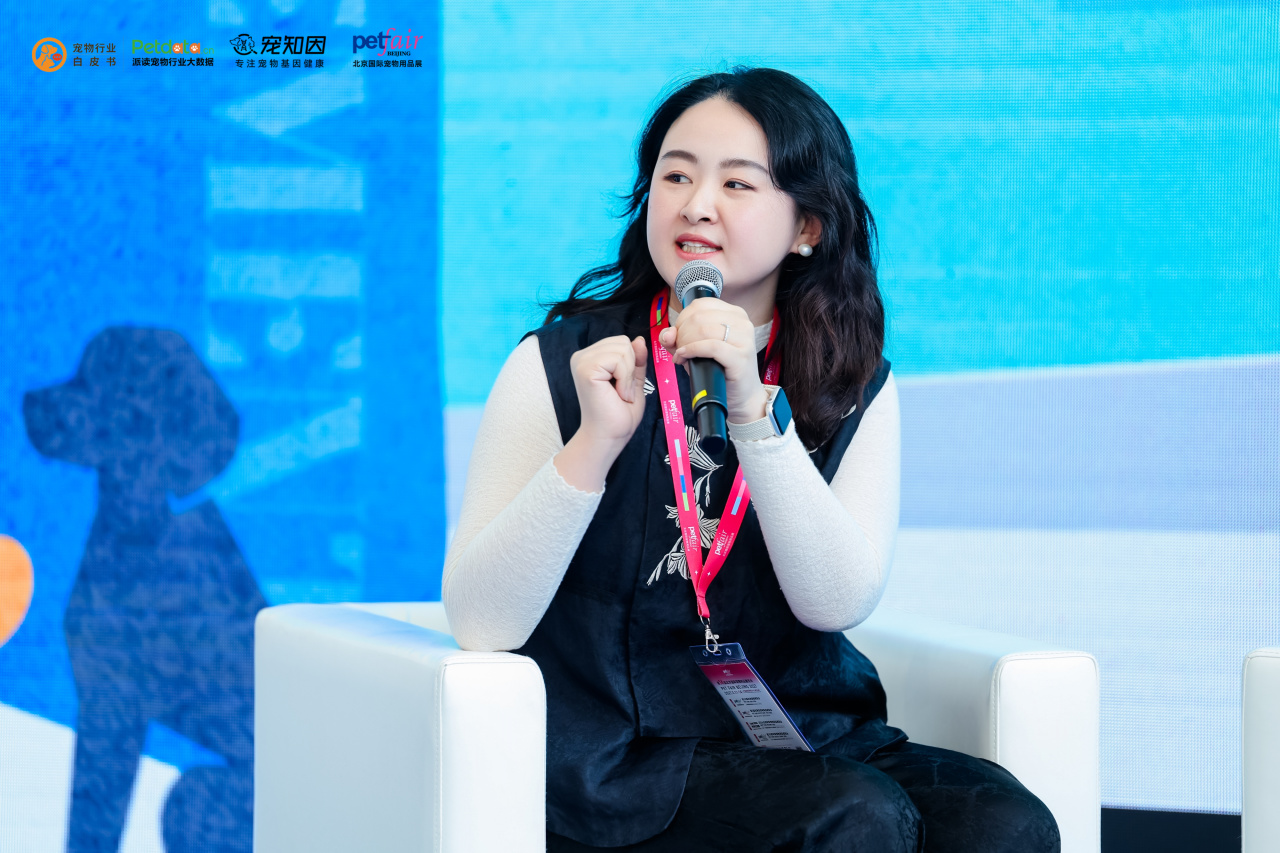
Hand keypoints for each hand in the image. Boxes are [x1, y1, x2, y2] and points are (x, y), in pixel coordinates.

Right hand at [555, 336, 648, 492]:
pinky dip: (624, 379)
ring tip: (619, 394)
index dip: (631, 364)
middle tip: (621, 392)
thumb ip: (636, 360)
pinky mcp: (585, 369)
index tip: (622, 388)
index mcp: (591, 357)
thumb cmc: (619, 414)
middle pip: (623, 342)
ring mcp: (581, 361)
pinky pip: (619, 360)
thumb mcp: (633, 381)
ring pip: (623, 349)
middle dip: (630, 368)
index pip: (622, 342)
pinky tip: (616, 394)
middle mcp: (582, 356)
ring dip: (628, 376)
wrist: (609, 436)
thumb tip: (640, 340)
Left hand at [657, 297, 767, 423]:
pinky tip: (685, 357)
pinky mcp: (741, 357)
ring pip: (703, 329)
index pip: (699, 305)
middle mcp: (742, 322)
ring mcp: (744, 339)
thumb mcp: (695, 349)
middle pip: (698, 317)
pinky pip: (711, 346)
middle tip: (680, 350)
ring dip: (685, 344)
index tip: (679, 337)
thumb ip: (677, 338)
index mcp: (734, 313)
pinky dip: (692, 351)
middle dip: (681, 334)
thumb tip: (667, 333)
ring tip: (682, 357)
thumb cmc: (719, 370)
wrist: (741, 397)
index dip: (682, 320)